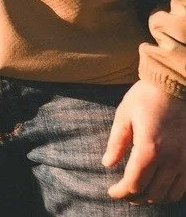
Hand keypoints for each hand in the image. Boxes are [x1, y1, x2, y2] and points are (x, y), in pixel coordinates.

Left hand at [104, 79, 185, 202]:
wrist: (176, 87)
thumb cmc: (146, 98)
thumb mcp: (124, 115)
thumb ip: (116, 142)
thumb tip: (107, 163)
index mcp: (149, 150)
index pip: (134, 183)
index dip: (121, 192)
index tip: (111, 192)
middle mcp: (170, 161)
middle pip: (151, 193)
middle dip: (134, 197)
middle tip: (123, 193)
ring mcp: (184, 163)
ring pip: (168, 195)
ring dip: (152, 198)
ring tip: (139, 193)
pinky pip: (183, 189)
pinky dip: (169, 194)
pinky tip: (159, 188)